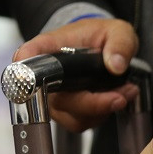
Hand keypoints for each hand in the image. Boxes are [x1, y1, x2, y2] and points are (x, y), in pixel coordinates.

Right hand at [13, 18, 139, 131]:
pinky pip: (84, 122)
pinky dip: (104, 113)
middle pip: (60, 100)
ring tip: (126, 91)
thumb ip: (120, 43)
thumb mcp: (118, 31)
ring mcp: (54, 98)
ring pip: (75, 116)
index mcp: (50, 47)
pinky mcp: (67, 113)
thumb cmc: (102, 37)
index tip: (31, 76)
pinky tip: (118, 97)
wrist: (102, 48)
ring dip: (105, 109)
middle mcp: (46, 77)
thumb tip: (116, 65)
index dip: (27, 69)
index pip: (30, 56)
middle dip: (95, 102)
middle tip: (121, 95)